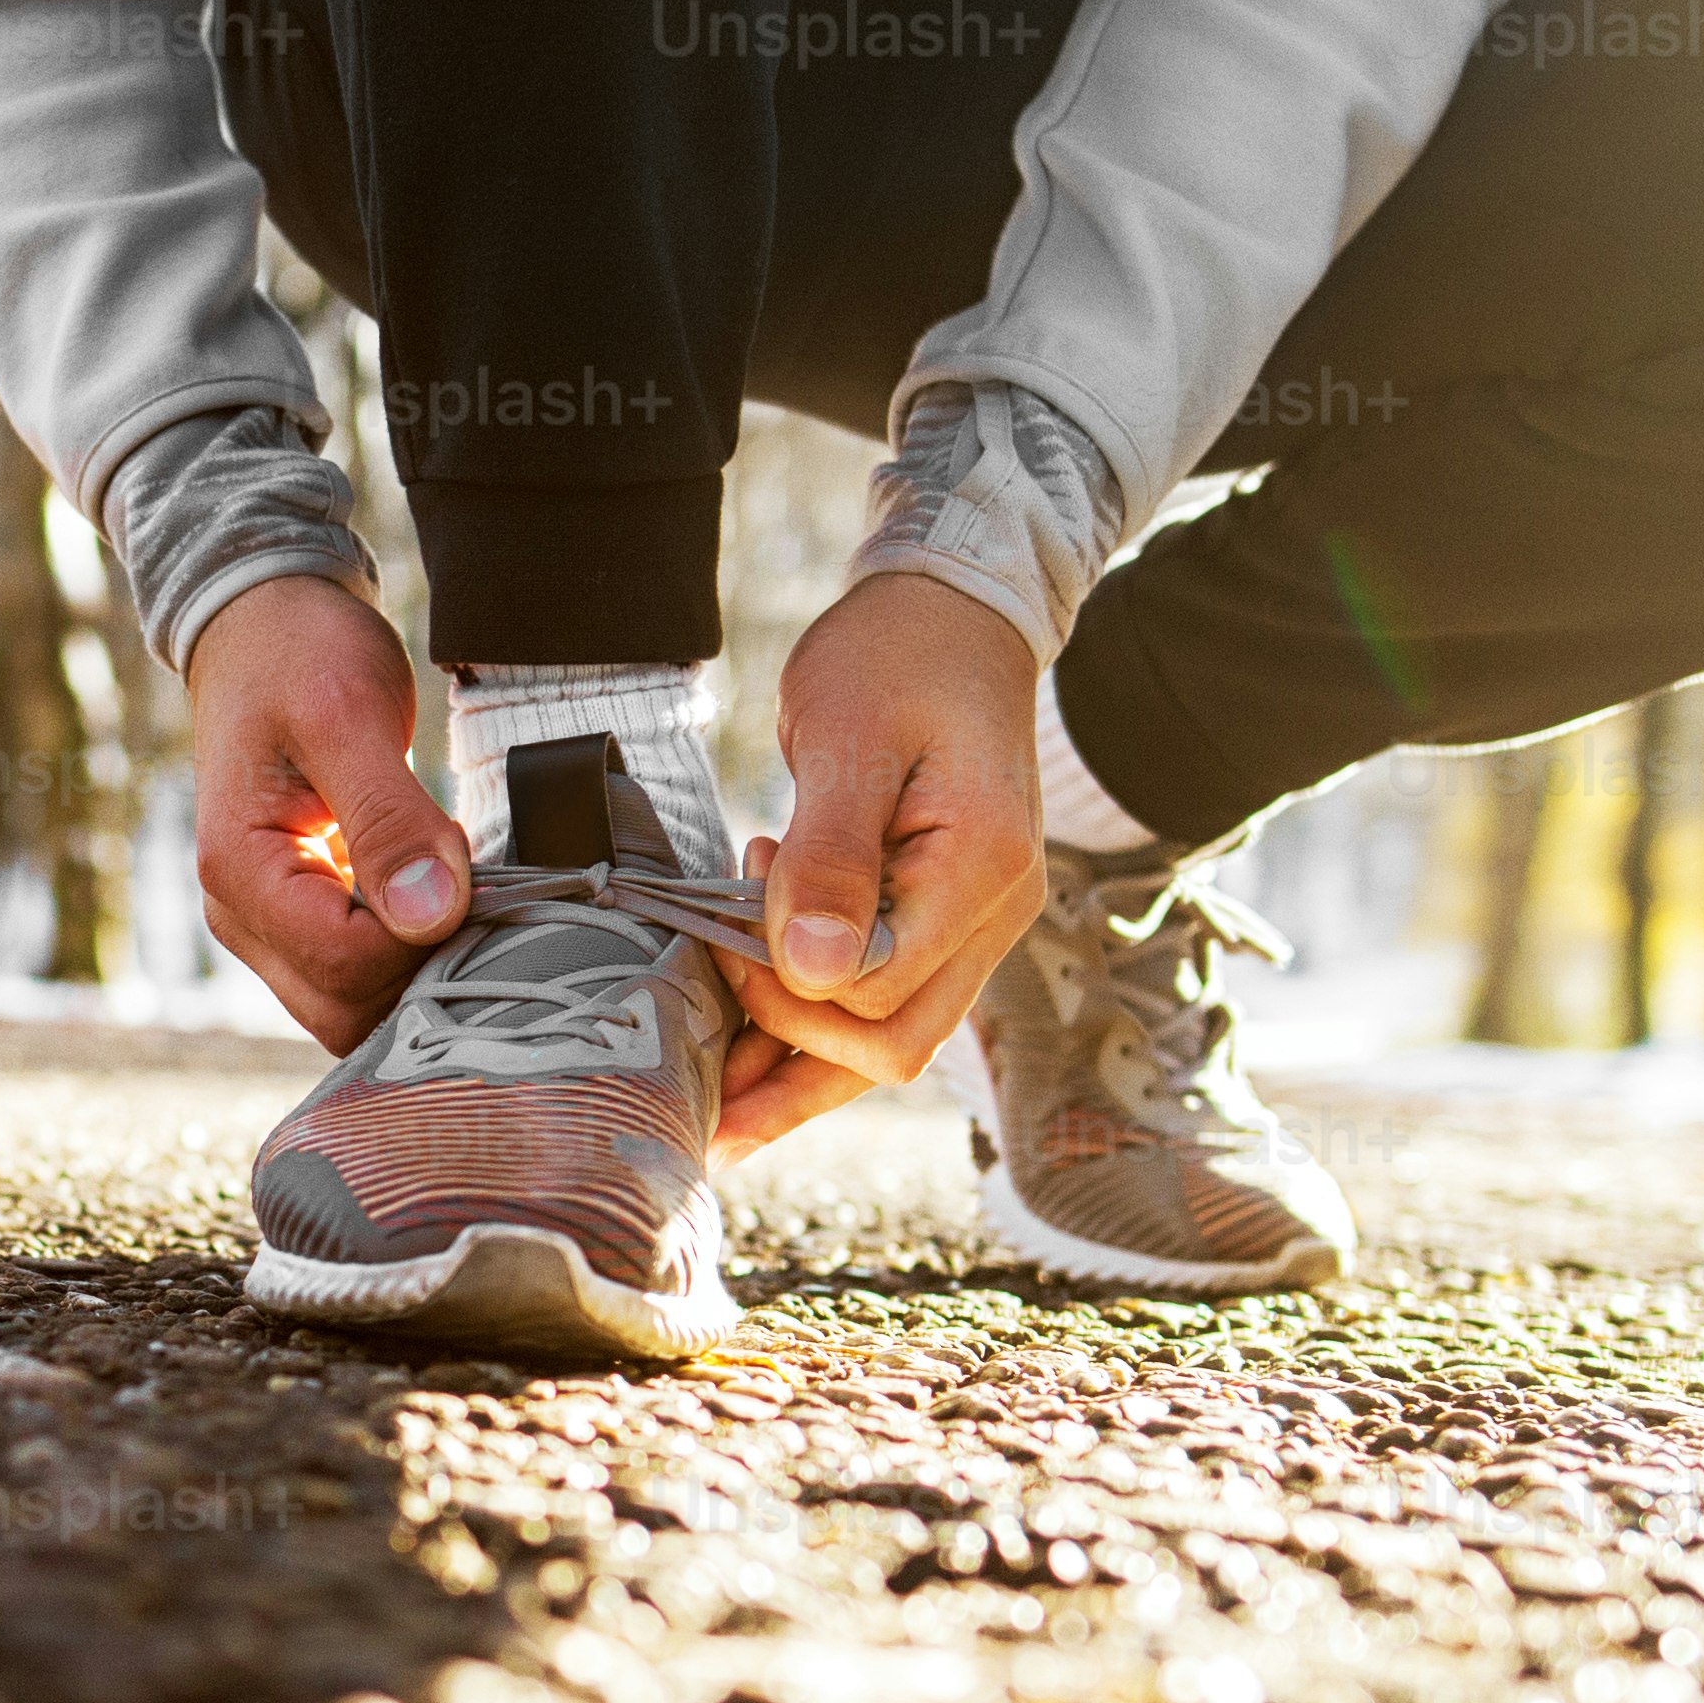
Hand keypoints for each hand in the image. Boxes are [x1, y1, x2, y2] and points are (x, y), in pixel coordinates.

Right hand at [184, 573, 467, 1049]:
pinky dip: (411, 955)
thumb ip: (388, 817)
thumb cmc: (300, 655)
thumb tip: (431, 915)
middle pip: (347, 1010)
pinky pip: (361, 977)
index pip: (346, 962)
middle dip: (424, 967)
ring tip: (466, 892)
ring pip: (356, 1008)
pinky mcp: (301, 919)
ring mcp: (268, 925)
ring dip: (422, 967)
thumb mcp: (346, 716)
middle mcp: (242, 917)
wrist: (266, 626)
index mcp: (238, 872)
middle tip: (480, 891)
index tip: (465, 866)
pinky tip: (445, 899)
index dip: (423, 934)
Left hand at [716, 572, 1044, 1155]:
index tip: (722, 933)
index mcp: (981, 870)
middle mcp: (994, 914)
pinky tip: (754, 1031)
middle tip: (709, 994)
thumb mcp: (846, 738)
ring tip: (713, 1088)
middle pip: (892, 1047)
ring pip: (891, 1042)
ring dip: (798, 1062)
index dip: (786, 991)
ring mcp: (976, 924)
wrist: (952, 614)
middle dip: (788, 1046)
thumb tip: (814, 970)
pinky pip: (887, 1000)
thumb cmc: (895, 656)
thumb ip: (831, 856)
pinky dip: (820, 1025)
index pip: (877, 997)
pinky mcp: (947, 919)